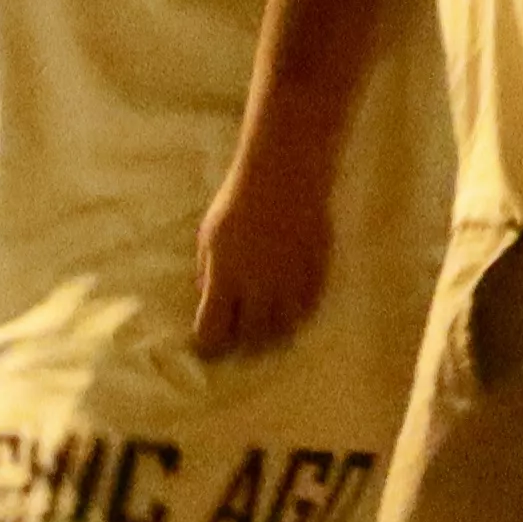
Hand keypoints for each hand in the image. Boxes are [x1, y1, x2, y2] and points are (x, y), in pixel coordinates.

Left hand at [193, 153, 331, 361]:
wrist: (285, 175)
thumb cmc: (239, 202)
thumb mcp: (209, 235)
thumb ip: (207, 271)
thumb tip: (207, 298)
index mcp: (225, 279)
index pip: (212, 331)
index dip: (208, 344)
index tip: (209, 344)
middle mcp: (258, 289)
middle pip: (250, 338)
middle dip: (242, 345)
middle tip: (240, 343)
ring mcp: (290, 285)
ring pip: (283, 331)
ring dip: (273, 336)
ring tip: (268, 334)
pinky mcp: (315, 276)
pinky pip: (308, 311)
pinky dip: (297, 317)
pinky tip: (291, 313)